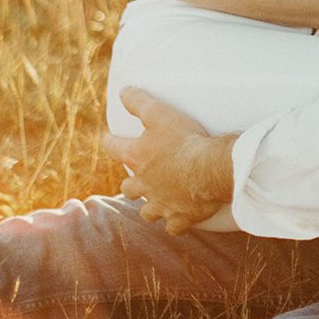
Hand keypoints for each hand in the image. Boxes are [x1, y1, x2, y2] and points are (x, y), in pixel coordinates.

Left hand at [103, 86, 235, 233]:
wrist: (210, 169)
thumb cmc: (184, 139)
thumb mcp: (159, 112)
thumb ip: (138, 102)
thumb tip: (122, 92)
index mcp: (137, 157)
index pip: (114, 148)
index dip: (110, 141)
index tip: (108, 138)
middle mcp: (144, 185)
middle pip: (129, 187)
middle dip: (131, 183)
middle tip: (136, 178)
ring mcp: (161, 205)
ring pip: (148, 212)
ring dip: (150, 206)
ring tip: (155, 202)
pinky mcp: (180, 218)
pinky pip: (173, 226)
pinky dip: (175, 222)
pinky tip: (178, 218)